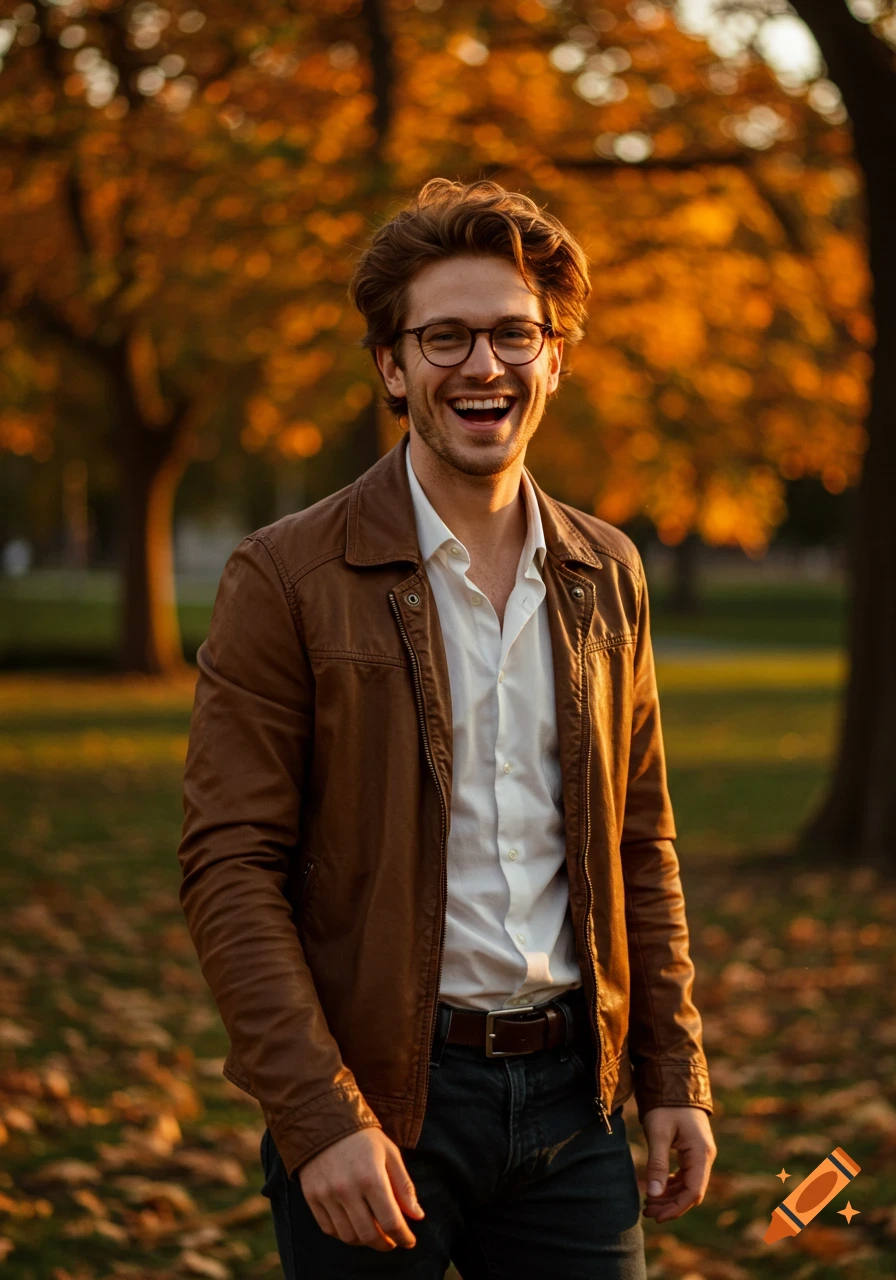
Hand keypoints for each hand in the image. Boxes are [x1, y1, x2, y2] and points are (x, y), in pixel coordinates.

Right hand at [298, 1127, 424, 1250]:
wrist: (324, 1120)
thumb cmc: (363, 1137)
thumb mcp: (390, 1153)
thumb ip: (404, 1186)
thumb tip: (417, 1217)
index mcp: (372, 1177)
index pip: (391, 1222)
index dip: (403, 1237)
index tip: (409, 1241)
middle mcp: (348, 1189)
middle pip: (369, 1235)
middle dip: (386, 1244)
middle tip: (392, 1241)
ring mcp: (327, 1195)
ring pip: (349, 1236)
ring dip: (365, 1242)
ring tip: (374, 1234)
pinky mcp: (312, 1197)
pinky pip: (329, 1229)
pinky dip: (344, 1235)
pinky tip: (354, 1227)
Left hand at [640, 1106, 715, 1222]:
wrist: (673, 1081)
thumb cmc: (665, 1105)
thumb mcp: (658, 1133)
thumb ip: (657, 1164)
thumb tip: (653, 1195)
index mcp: (701, 1153)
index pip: (693, 1191)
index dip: (676, 1207)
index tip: (657, 1216)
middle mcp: (705, 1156)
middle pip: (691, 1191)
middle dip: (670, 1204)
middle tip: (647, 1212)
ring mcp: (700, 1153)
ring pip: (687, 1184)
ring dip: (670, 1196)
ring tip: (648, 1204)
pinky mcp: (692, 1150)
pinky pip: (685, 1175)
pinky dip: (671, 1184)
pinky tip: (657, 1189)